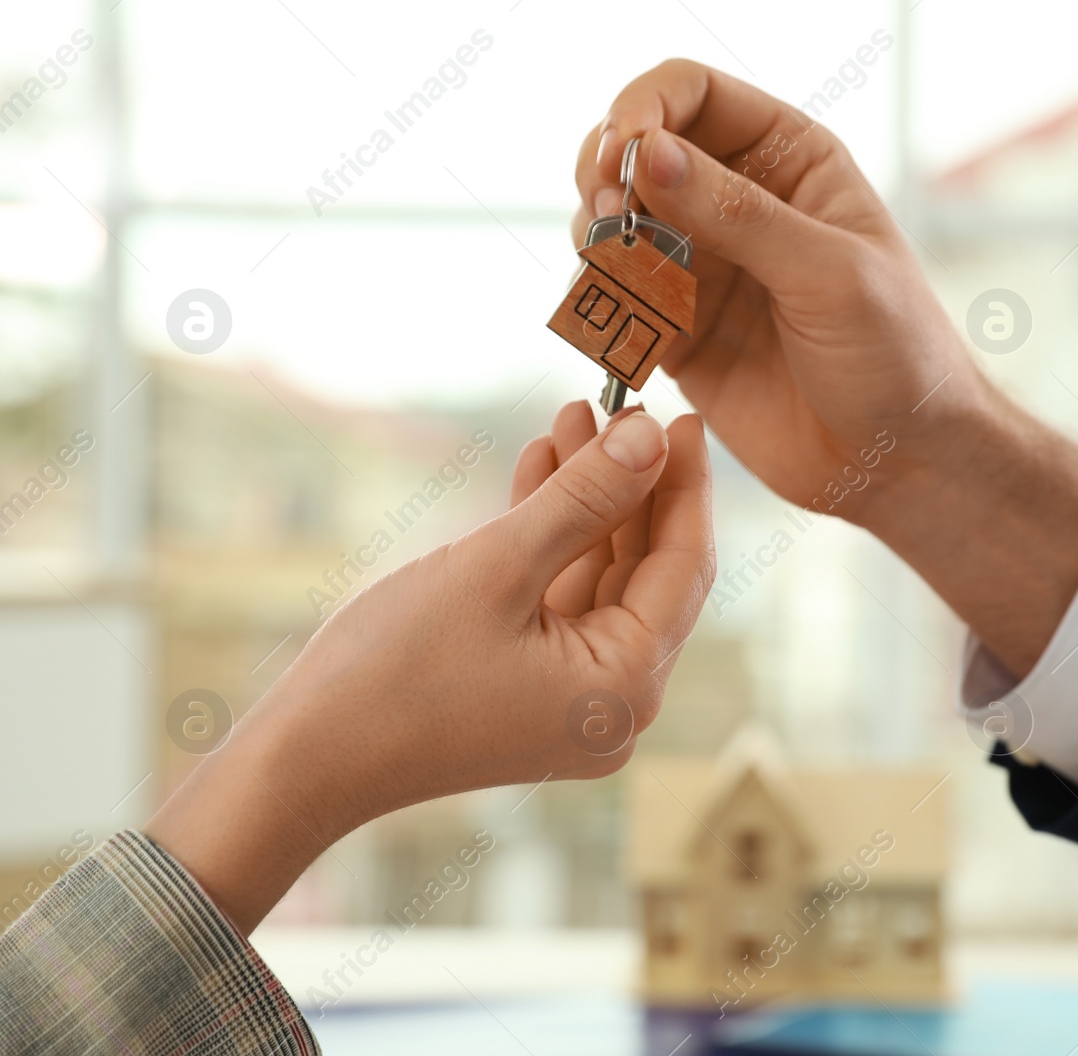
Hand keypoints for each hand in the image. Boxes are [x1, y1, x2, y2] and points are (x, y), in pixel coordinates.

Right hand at [145, 407, 713, 932]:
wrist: (304, 758)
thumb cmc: (395, 670)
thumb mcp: (498, 566)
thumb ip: (586, 499)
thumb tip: (652, 438)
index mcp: (626, 688)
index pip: (683, 568)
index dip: (685, 484)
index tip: (682, 414)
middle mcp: (616, 705)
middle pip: (646, 572)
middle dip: (629, 484)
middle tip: (622, 407)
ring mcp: (575, 702)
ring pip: (601, 579)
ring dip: (587, 502)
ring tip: (573, 419)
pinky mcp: (534, 690)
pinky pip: (561, 601)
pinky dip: (553, 540)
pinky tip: (542, 467)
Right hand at [574, 62, 1077, 676]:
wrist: (901, 462)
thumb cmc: (898, 355)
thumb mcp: (830, 274)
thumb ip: (738, 214)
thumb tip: (647, 155)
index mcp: (789, 159)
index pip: (692, 93)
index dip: (645, 108)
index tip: (622, 154)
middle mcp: (739, 200)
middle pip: (636, 148)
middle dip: (605, 172)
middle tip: (607, 216)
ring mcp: (704, 266)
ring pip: (613, 221)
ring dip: (596, 237)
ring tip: (613, 270)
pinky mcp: (678, 331)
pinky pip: (614, 298)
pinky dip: (598, 303)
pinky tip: (615, 323)